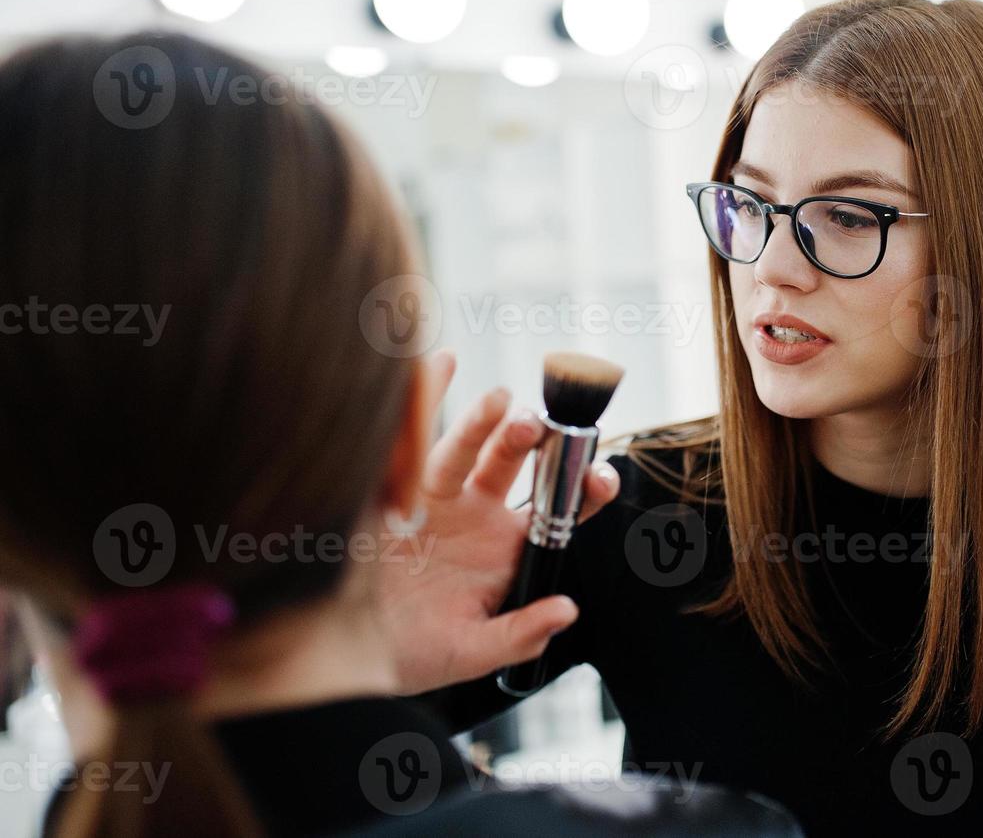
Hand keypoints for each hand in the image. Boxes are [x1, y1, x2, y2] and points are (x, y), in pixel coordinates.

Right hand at [379, 350, 620, 695]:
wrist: (342, 656)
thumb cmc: (412, 653)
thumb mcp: (468, 653)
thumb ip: (518, 634)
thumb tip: (566, 610)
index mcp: (504, 547)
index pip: (556, 509)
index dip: (583, 491)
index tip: (602, 477)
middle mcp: (475, 513)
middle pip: (510, 466)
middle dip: (529, 444)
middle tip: (540, 427)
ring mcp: (434, 496)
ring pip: (463, 450)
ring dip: (481, 424)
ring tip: (500, 403)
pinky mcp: (389, 488)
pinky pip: (403, 440)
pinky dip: (419, 400)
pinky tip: (436, 364)